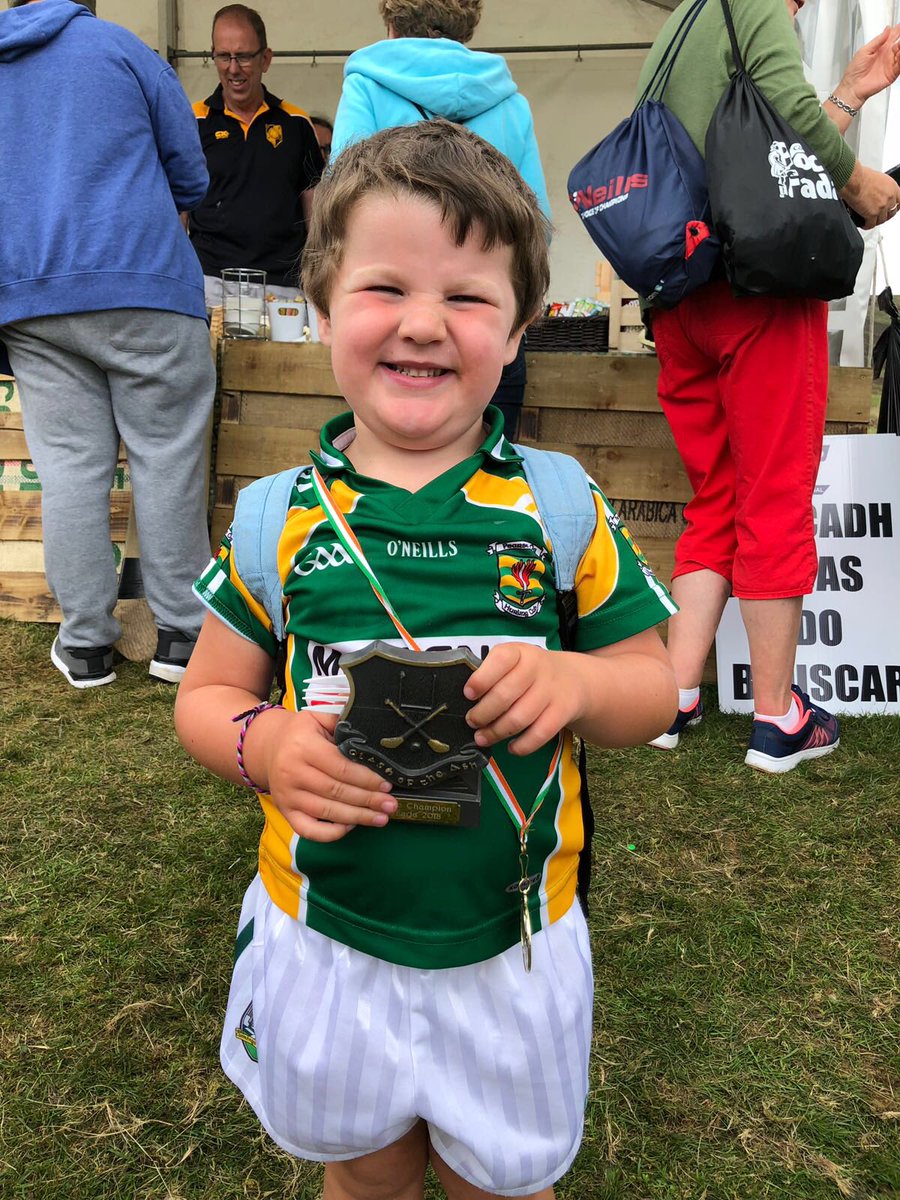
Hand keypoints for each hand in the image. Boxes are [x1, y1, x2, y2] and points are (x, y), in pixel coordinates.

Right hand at [253, 708, 396, 840]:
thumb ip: (343, 724)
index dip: (366, 778)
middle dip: (368, 800)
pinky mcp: (285, 811)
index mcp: (303, 747)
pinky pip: (308, 830)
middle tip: (391, 805)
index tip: (387, 784)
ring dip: (357, 818)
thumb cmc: (300, 733)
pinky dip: (331, 833)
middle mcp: (292, 772)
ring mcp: (287, 795)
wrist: (267, 747)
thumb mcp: (318, 718)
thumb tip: (374, 736)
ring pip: (327, 812)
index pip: (341, 767)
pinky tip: (351, 827)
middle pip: (337, 791)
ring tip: (381, 818)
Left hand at [464, 643, 586, 755]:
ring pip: (519, 718)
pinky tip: (511, 747)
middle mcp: (537, 669)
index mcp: (519, 653)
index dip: (481, 679)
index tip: (468, 695)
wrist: (572, 678)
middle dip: (482, 713)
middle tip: (472, 721)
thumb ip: (492, 674)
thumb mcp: (513, 661)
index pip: (500, 660)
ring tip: (483, 738)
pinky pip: (539, 734)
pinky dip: (522, 745)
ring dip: (496, 732)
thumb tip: (467, 700)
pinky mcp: (562, 712)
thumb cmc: (530, 672)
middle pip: (505, 695)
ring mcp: (551, 691)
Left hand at [837, 25, 899, 106]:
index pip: (892, 37)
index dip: (897, 31)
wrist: (853, 87)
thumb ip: (877, 41)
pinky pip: (899, 66)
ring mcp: (889, 65)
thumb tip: (887, 30)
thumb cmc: (854, 71)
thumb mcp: (864, 51)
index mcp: (880, 49)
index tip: (899, 26)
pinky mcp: (892, 74)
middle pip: (898, 45)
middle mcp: (886, 56)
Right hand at [840, 162, 899, 227]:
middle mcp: (889, 196)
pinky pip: (871, 224)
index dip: (894, 207)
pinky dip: (867, 225)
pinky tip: (863, 224)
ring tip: (869, 221)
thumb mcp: (878, 178)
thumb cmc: (860, 175)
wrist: (853, 179)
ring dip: (875, 221)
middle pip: (891, 212)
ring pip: (881, 220)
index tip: (890, 209)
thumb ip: (881, 188)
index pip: (899, 201)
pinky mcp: (872, 214)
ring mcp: (882, 206)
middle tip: (878, 216)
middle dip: (885, 215)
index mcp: (892, 187)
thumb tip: (878, 193)